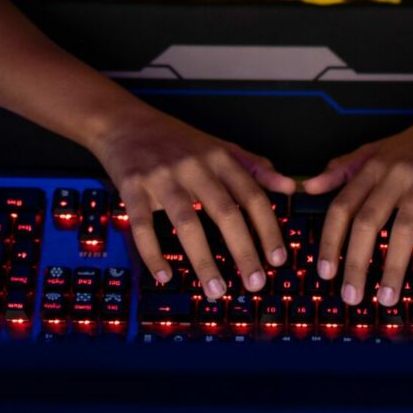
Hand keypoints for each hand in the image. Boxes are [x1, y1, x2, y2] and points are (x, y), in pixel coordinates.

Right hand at [89, 104, 292, 298]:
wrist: (123, 121)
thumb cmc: (174, 138)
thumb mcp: (217, 145)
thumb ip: (253, 166)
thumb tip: (290, 187)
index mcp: (218, 157)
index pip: (252, 195)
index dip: (268, 228)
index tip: (278, 259)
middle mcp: (194, 165)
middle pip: (225, 211)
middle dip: (244, 250)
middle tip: (256, 284)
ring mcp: (162, 176)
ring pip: (187, 222)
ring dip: (203, 260)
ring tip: (216, 290)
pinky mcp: (132, 186)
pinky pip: (143, 225)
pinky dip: (153, 253)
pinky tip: (164, 276)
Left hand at [302, 108, 412, 308]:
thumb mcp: (379, 149)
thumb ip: (344, 169)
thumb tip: (309, 187)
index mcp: (373, 166)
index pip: (342, 206)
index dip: (330, 240)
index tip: (325, 273)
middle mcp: (396, 171)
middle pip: (368, 221)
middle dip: (356, 262)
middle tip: (351, 298)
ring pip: (404, 227)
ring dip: (394, 267)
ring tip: (387, 298)